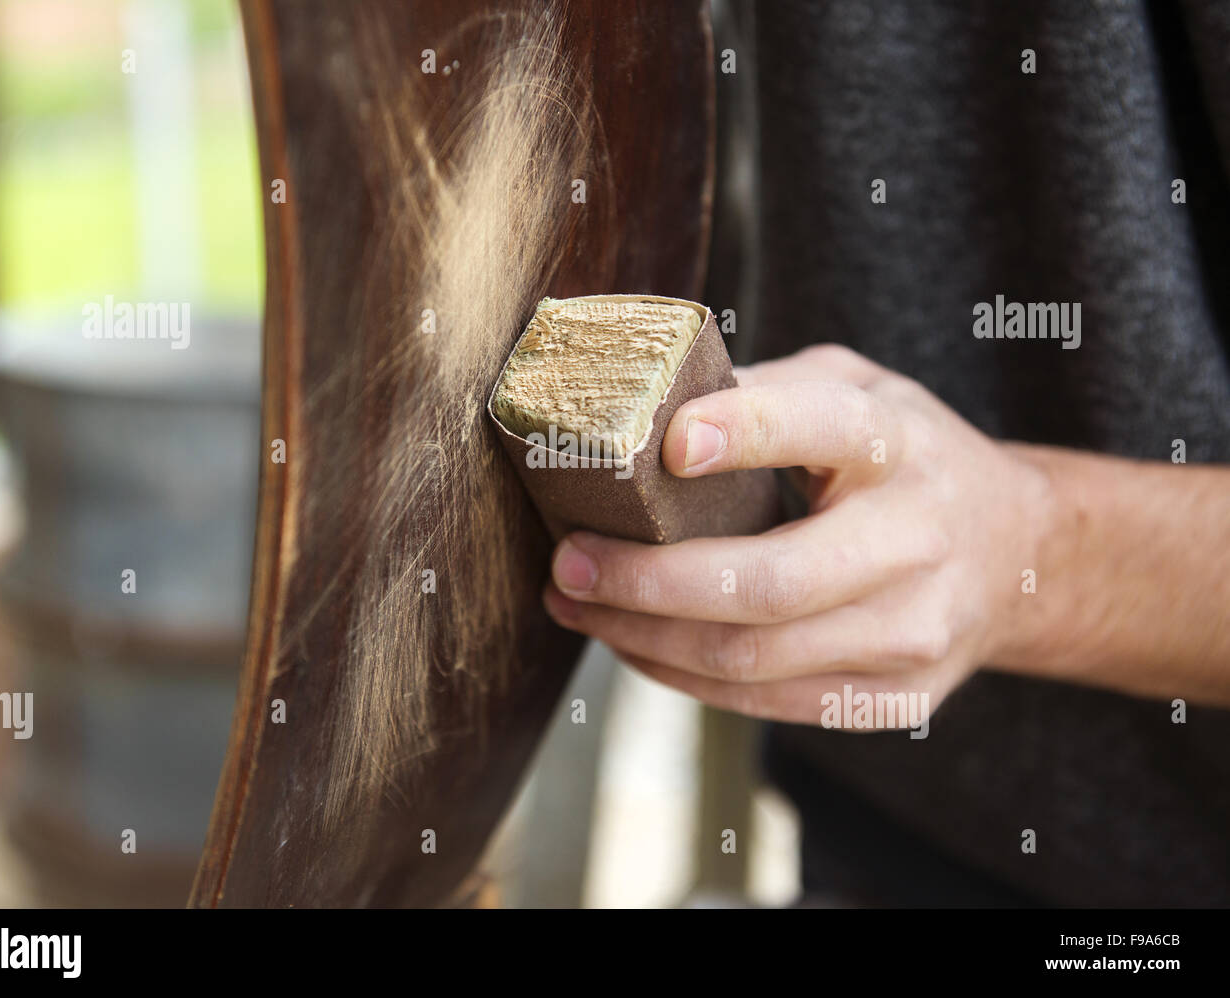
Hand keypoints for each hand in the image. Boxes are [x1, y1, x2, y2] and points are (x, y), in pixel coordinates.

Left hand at [542, 343, 1056, 728]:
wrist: (1017, 555)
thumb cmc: (907, 460)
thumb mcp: (858, 390)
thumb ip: (767, 391)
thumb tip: (642, 411)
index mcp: (901, 444)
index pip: (822, 429)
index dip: (745, 431)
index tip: (668, 442)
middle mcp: (916, 542)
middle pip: (765, 586)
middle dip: (646, 582)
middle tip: (568, 563)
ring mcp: (912, 634)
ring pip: (751, 659)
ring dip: (644, 638)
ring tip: (576, 606)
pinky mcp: (893, 699)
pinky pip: (764, 702)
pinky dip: (682, 675)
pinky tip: (635, 644)